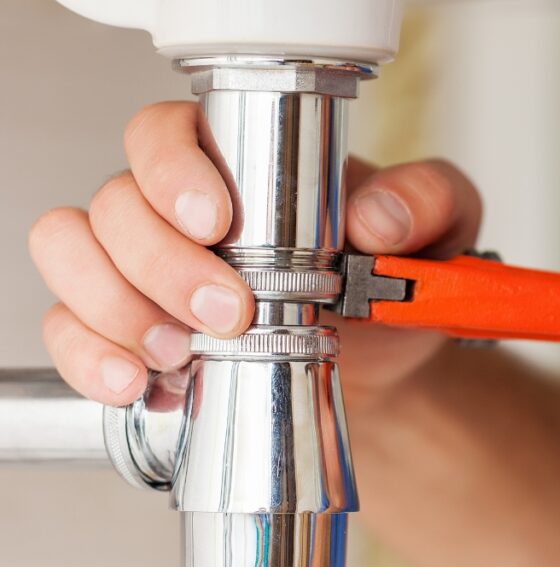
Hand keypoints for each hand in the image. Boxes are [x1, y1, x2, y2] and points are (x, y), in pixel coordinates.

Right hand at [28, 101, 481, 412]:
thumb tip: (378, 217)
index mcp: (238, 165)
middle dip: (163, 263)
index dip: (172, 171)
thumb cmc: (391, 284)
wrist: (382, 364)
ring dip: (116, 308)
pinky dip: (91, 356)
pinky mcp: (133, 333)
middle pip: (115, 205)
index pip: (164, 136)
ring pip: (75, 256)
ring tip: (181, 354)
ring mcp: (144, 273)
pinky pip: (70, 329)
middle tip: (230, 311)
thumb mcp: (436, 232)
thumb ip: (426, 201)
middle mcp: (176, 213)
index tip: (217, 221)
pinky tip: (139, 384)